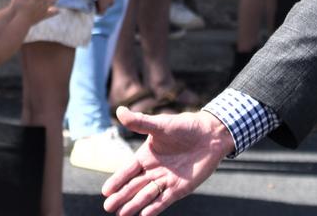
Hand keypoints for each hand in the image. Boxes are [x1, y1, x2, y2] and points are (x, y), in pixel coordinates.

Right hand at [102, 107, 235, 214]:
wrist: (211, 134)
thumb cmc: (185, 126)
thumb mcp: (161, 124)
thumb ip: (140, 122)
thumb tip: (120, 110)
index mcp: (146, 156)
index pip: (128, 171)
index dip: (117, 180)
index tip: (106, 191)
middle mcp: (154, 170)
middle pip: (134, 186)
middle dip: (121, 196)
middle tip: (108, 207)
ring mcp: (166, 180)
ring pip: (146, 195)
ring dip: (134, 204)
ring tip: (121, 215)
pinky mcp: (180, 188)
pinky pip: (165, 200)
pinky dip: (155, 208)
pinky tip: (144, 215)